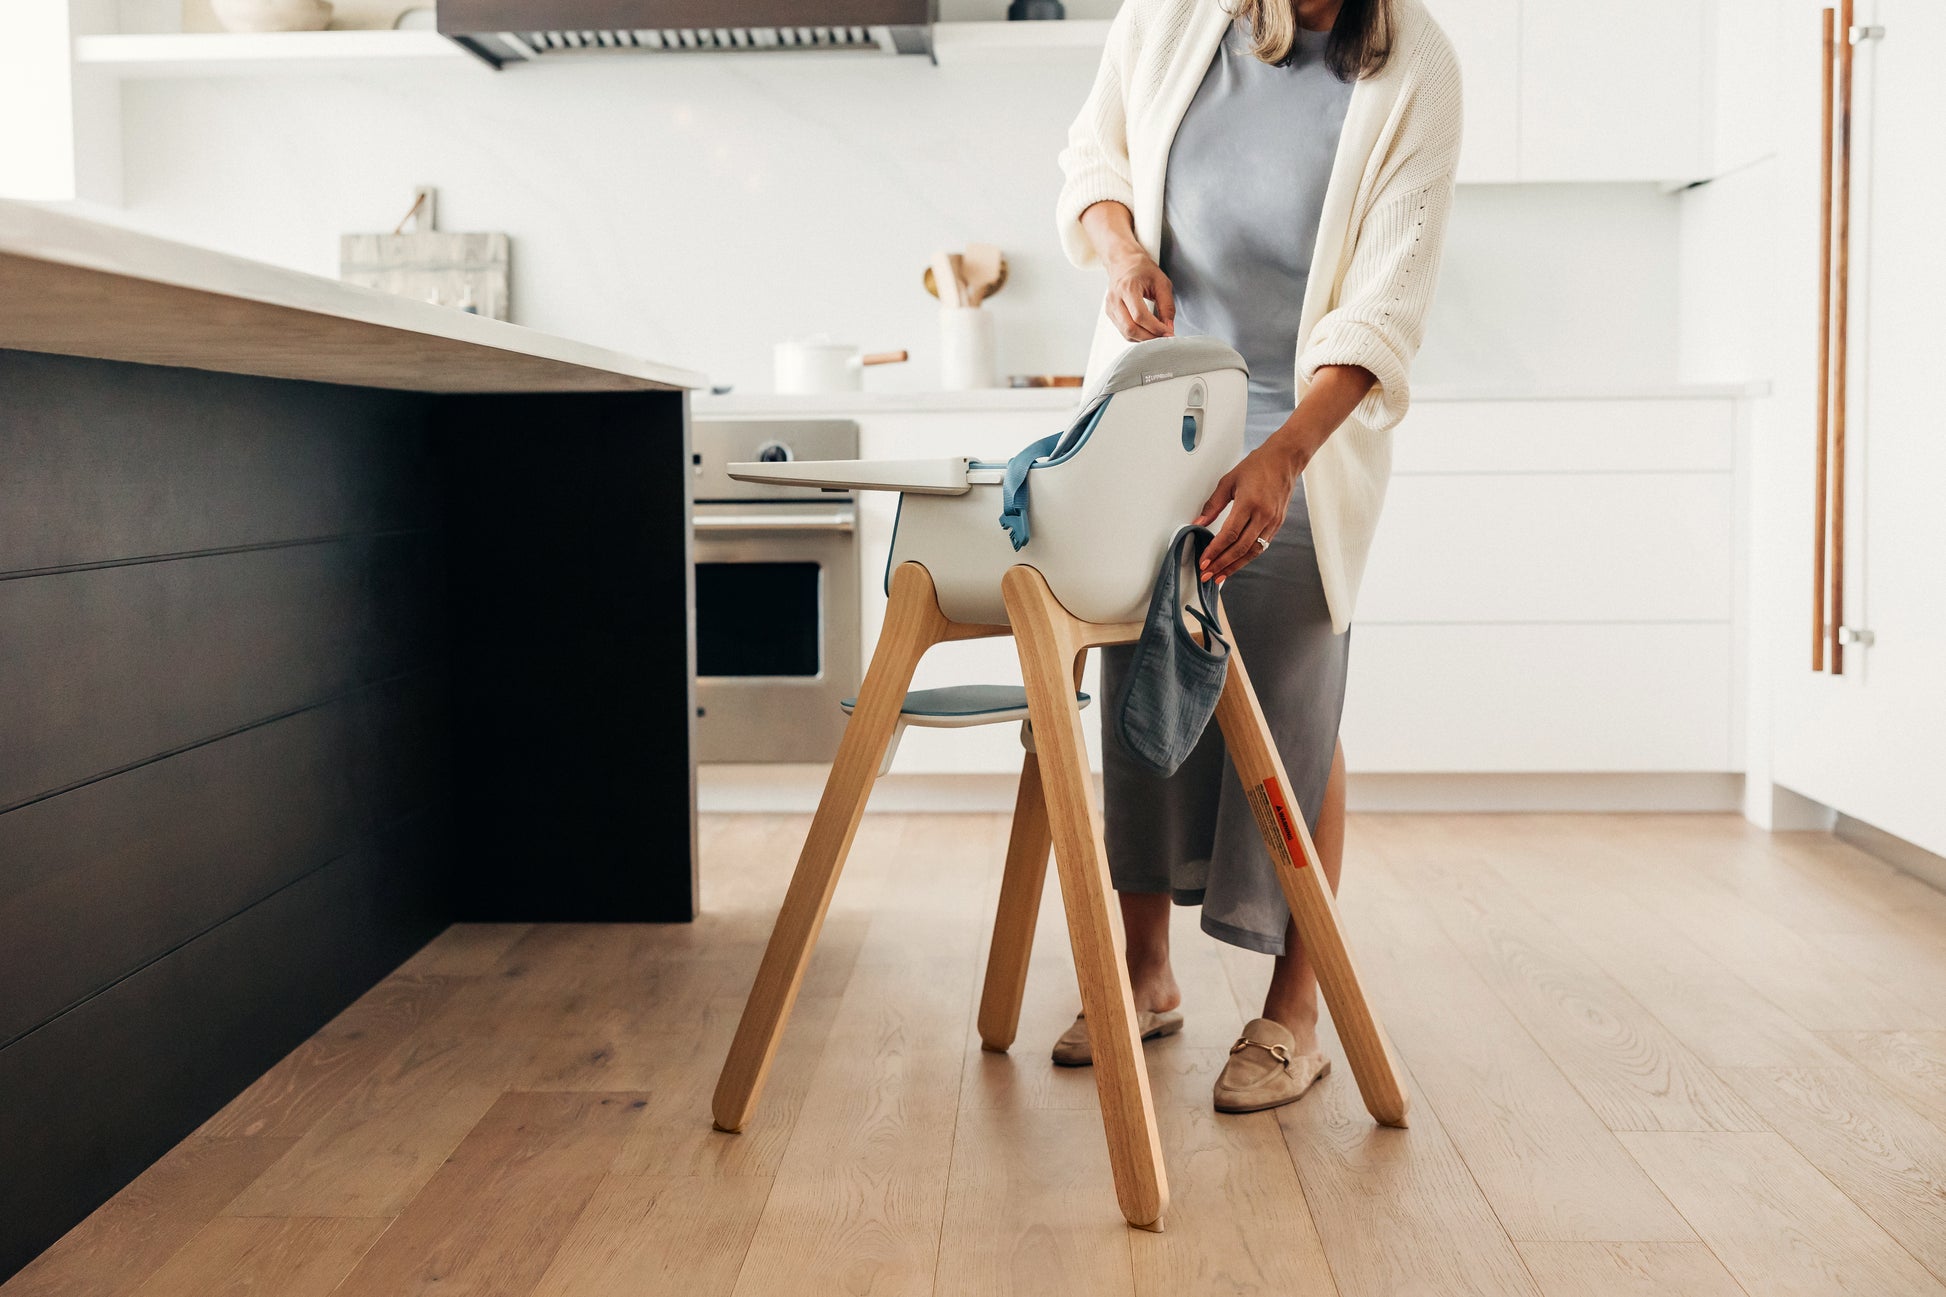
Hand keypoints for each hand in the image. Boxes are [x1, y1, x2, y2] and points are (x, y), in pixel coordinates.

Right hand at [1103, 248, 1174, 340]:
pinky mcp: (1110, 313)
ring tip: (1157, 335)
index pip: (1140, 316)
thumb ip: (1167, 306)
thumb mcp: (1162, 283)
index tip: (1169, 332)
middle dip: (1150, 337)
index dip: (1155, 328)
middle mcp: (1115, 299)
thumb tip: (1169, 328)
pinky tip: (1147, 331)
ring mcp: (1110, 307)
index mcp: (1128, 288)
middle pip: (1130, 328)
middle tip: (1164, 337)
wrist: (1123, 262)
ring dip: (1144, 339)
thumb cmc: (1142, 269)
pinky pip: (1123, 331)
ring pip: (1126, 333)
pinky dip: (1137, 335)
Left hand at [1192, 440, 1307, 582]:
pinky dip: (1247, 557)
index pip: (1229, 535)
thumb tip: (1199, 522)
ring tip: (1220, 576)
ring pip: (1252, 551)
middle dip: (1222, 564)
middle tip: (1207, 574)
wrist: (1285, 459)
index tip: (1204, 561)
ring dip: (1235, 566)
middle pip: (1240, 548)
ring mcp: (1272, 521)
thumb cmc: (1257, 465)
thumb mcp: (1229, 481)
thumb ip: (1213, 504)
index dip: (1215, 551)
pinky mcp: (1278, 523)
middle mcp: (1263, 515)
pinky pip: (1261, 545)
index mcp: (1249, 503)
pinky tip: (1236, 562)